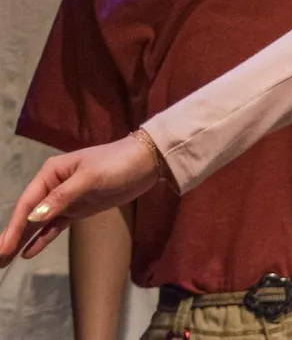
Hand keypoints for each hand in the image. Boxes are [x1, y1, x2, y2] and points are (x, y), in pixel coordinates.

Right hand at [0, 135, 158, 265]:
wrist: (146, 162)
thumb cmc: (117, 163)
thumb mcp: (90, 178)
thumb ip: (62, 197)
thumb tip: (34, 217)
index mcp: (51, 173)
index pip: (27, 203)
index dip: (14, 227)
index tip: (3, 248)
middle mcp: (53, 186)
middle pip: (28, 215)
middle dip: (12, 237)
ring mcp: (65, 199)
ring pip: (39, 223)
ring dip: (23, 240)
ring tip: (4, 261)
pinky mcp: (78, 209)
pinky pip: (55, 227)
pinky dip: (42, 239)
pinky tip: (29, 253)